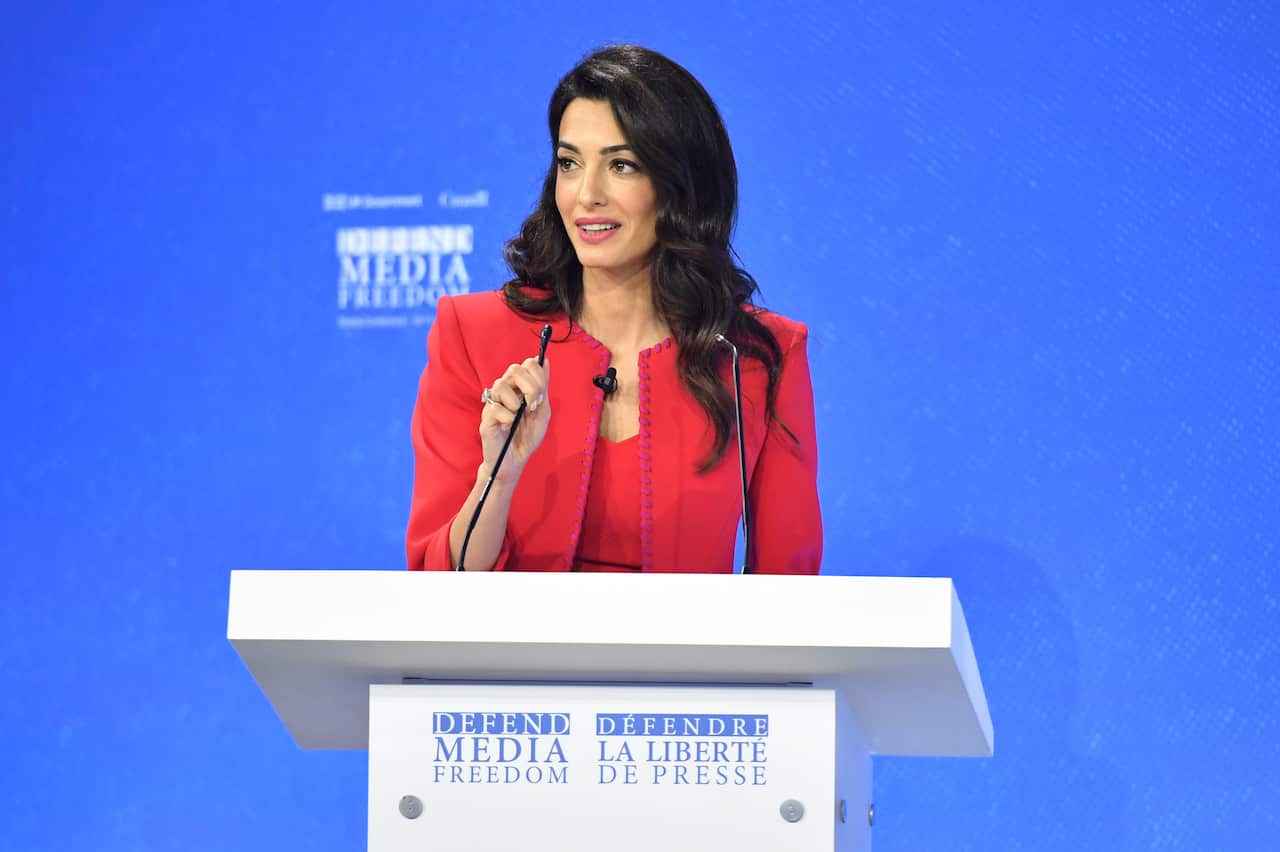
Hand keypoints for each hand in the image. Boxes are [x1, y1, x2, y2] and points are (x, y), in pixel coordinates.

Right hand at [478, 356, 550, 483]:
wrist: (515, 461)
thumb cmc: (526, 437)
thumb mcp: (542, 411)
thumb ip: (543, 387)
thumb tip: (545, 360)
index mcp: (518, 388)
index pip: (526, 364)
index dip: (537, 375)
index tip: (541, 395)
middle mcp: (504, 392)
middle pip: (514, 369)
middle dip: (530, 386)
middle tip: (533, 405)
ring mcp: (493, 404)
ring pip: (500, 385)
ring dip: (516, 402)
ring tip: (518, 416)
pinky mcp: (486, 419)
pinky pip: (495, 408)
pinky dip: (507, 417)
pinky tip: (508, 426)